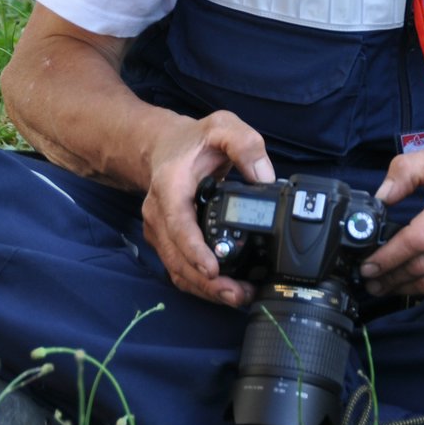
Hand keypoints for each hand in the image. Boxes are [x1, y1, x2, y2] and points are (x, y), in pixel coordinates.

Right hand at [140, 109, 275, 307]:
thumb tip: (264, 179)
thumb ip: (245, 145)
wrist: (166, 146)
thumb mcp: (223, 126)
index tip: (214, 269)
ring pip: (177, 269)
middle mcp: (158, 213)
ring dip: (205, 289)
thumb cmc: (195, 140)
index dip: (195, 250)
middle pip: (177, 257)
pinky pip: (180, 269)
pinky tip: (225, 291)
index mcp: (170, 187)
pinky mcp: (167, 242)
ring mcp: (160, 231)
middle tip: (238, 294)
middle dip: (207, 281)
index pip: (178, 224)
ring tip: (237, 298)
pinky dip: (200, 285)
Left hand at [358, 148, 423, 296]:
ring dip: (405, 288)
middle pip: (423, 265)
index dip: (390, 255)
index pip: (419, 238)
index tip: (369, 262)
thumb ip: (407, 170)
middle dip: (390, 276)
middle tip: (369, 278)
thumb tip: (381, 197)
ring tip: (383, 285)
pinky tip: (413, 284)